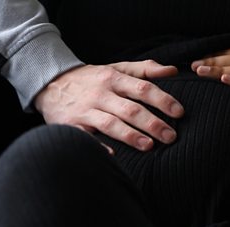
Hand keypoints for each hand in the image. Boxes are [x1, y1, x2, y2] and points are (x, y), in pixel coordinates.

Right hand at [34, 60, 183, 151]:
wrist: (50, 82)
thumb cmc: (91, 79)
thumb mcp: (116, 68)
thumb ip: (144, 70)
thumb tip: (172, 71)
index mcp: (113, 78)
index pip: (143, 89)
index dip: (163, 100)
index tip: (179, 113)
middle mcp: (100, 94)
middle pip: (130, 109)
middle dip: (153, 123)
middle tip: (171, 136)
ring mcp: (85, 110)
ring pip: (111, 124)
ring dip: (131, 136)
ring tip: (149, 146)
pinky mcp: (70, 124)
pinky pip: (85, 137)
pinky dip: (98, 146)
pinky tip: (113, 155)